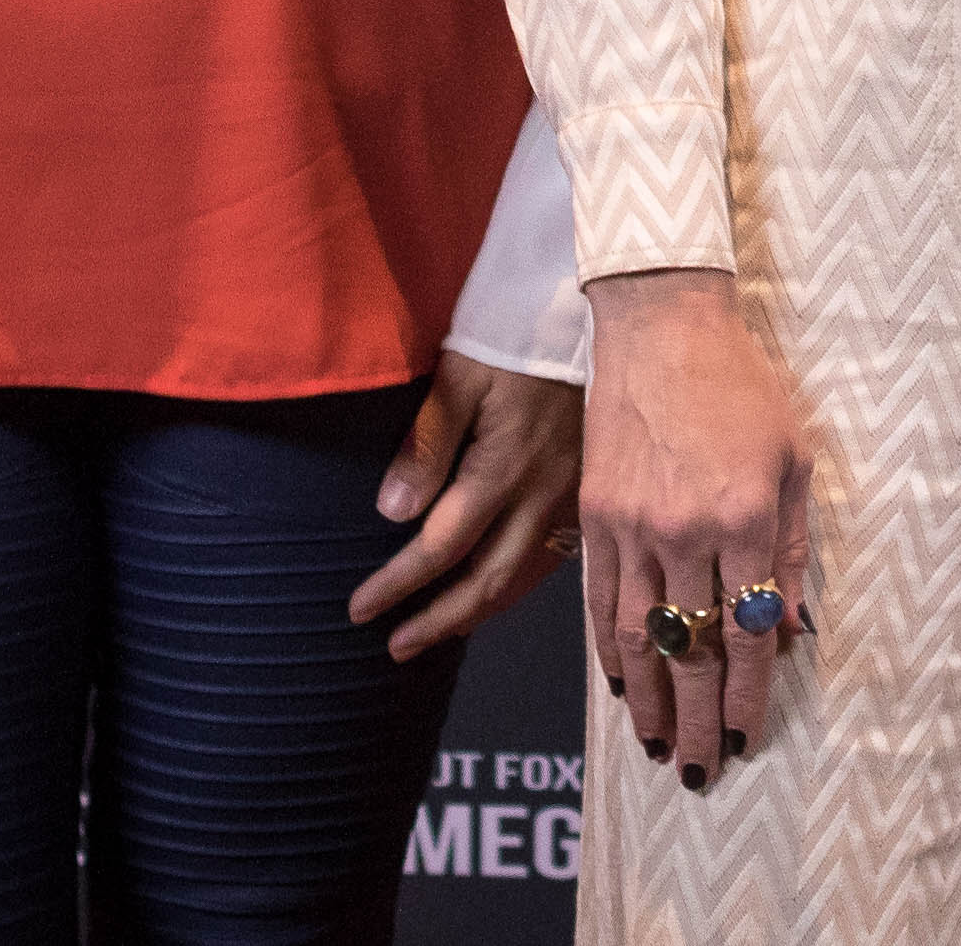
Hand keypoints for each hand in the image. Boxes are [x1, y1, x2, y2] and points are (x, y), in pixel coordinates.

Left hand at [347, 350, 582, 659]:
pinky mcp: (590, 493)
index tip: (360, 610)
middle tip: (396, 645)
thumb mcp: (463, 374)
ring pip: (525, 578)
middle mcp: (543, 497)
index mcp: (506, 469)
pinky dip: (518, 586)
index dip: (398, 585)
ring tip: (441, 631)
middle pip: (488, 581)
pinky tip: (500, 589)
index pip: (441, 547)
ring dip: (478, 612)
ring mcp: (573, 499)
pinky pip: (555, 559)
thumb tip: (393, 515)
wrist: (600, 314)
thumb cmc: (518, 335)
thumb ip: (428, 444)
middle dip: (438, 620)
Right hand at [581, 268, 811, 792]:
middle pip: (692, 650)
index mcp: (745, 519)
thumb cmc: (743, 385)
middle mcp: (686, 531)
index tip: (745, 738)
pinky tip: (620, 687)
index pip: (747, 632)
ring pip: (640, 637)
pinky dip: (610, 652)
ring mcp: (632, 525)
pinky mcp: (595, 513)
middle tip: (699, 772)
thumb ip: (794, 550)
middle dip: (696, 720)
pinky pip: (601, 600)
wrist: (662, 325)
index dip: (746, 695)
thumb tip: (789, 629)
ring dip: (649, 701)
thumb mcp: (795, 459)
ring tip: (657, 747)